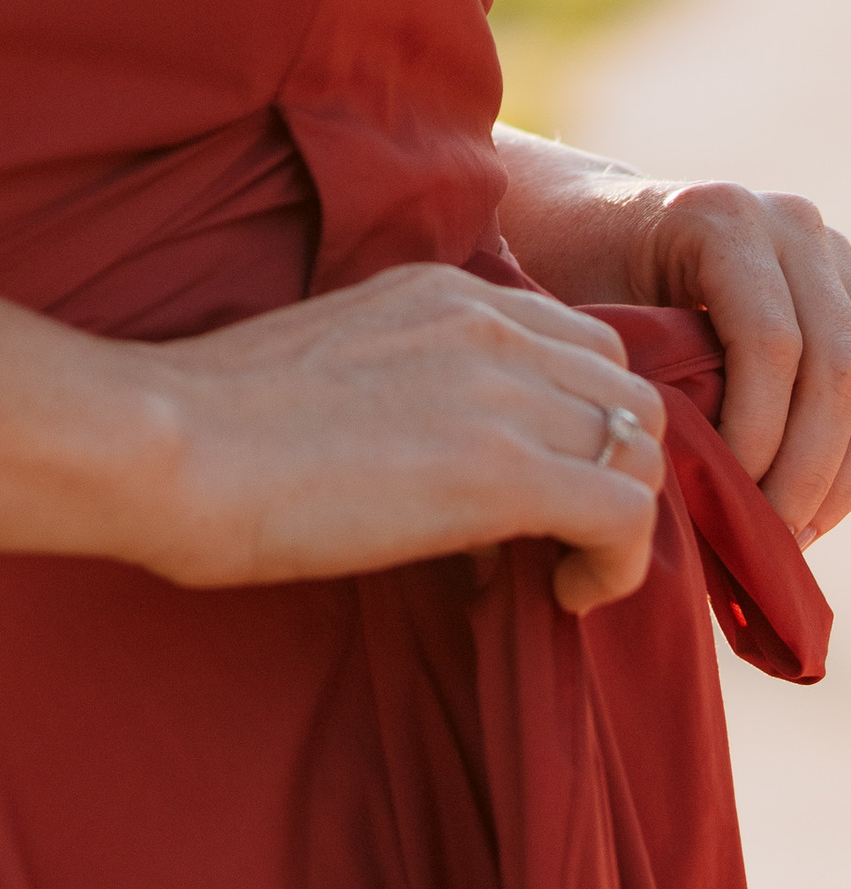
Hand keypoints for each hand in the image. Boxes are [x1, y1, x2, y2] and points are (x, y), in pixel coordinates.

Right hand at [143, 266, 666, 612]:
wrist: (172, 446)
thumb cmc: (225, 430)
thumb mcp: (343, 376)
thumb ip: (420, 403)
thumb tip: (473, 506)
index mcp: (446, 292)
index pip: (581, 345)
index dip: (586, 425)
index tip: (547, 490)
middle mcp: (488, 323)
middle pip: (628, 394)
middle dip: (617, 471)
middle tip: (568, 538)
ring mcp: (501, 390)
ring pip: (641, 449)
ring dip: (622, 519)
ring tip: (565, 570)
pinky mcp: (503, 469)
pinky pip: (627, 514)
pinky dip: (620, 565)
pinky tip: (569, 596)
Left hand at [489, 136, 850, 544]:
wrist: (594, 229)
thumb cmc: (575, 288)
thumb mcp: (591, 329)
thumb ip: (648, 388)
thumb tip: (700, 493)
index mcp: (723, 217)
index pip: (774, 344)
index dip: (760, 438)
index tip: (725, 505)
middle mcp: (794, 223)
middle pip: (841, 368)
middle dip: (809, 472)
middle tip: (771, 543)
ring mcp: (837, 254)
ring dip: (844, 476)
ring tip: (795, 537)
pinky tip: (814, 508)